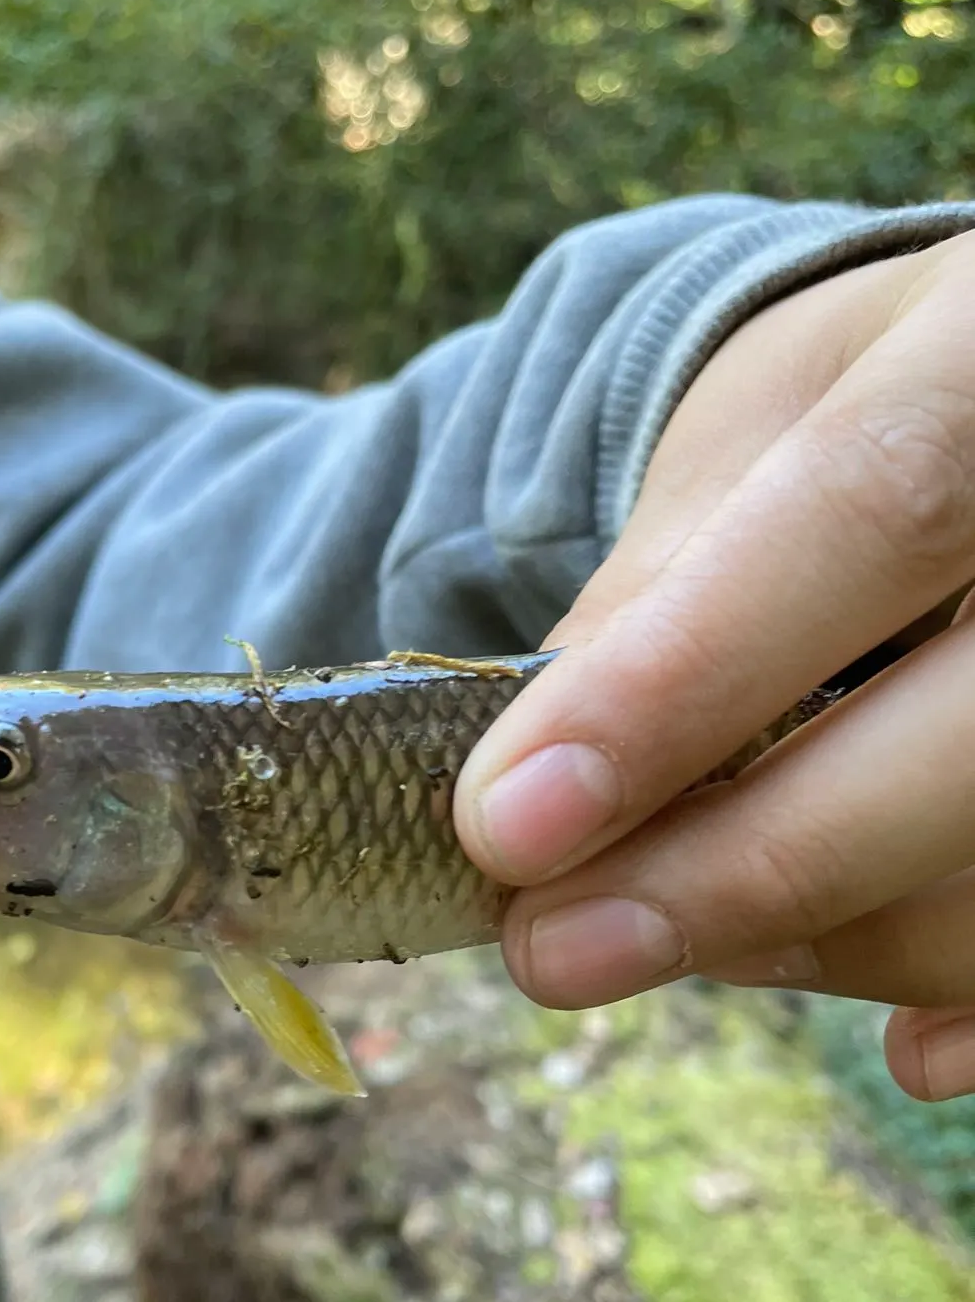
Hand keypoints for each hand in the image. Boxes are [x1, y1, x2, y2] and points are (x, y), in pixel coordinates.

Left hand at [452, 226, 974, 1100]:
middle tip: (550, 949)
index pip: (868, 514)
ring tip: (660, 921)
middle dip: (743, 864)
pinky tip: (911, 1048)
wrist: (973, 390)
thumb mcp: (737, 444)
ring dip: (823, 931)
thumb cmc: (843, 404)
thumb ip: (659, 595)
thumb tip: (538, 798)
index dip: (682, 684)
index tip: (509, 827)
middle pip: (966, 724)